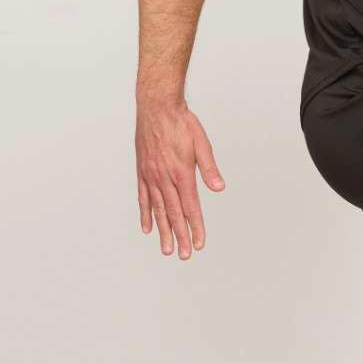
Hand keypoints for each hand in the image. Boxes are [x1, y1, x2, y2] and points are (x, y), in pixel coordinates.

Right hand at [135, 100, 224, 258]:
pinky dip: (146, 214)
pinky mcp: (143, 172)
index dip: (196, 227)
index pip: (191, 207)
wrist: (156, 107)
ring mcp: (151, 176)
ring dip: (163, 231)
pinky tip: (147, 227)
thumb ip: (209, 168)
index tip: (199, 243)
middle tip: (184, 255)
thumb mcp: (201, 143)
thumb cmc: (181, 123)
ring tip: (167, 249)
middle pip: (174, 214)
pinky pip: (143, 198)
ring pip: (158, 210)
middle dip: (180, 236)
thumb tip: (219, 188)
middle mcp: (164, 178)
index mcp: (181, 173)